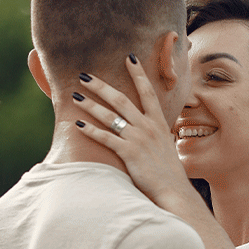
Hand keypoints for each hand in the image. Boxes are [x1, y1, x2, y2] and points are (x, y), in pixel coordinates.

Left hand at [72, 57, 192, 208]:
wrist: (174, 191)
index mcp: (159, 123)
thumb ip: (156, 134)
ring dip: (90, 104)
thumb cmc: (169, 172)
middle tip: (84, 75)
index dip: (138, 73)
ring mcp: (138, 139)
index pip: (148, 92)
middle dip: (101, 85)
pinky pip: (105, 138)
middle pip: (121, 99)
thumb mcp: (166, 146)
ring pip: (110, 116)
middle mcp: (148, 127)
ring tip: (75, 96)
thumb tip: (150, 128)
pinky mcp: (129, 153)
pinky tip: (78, 125)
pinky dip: (91, 130)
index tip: (129, 57)